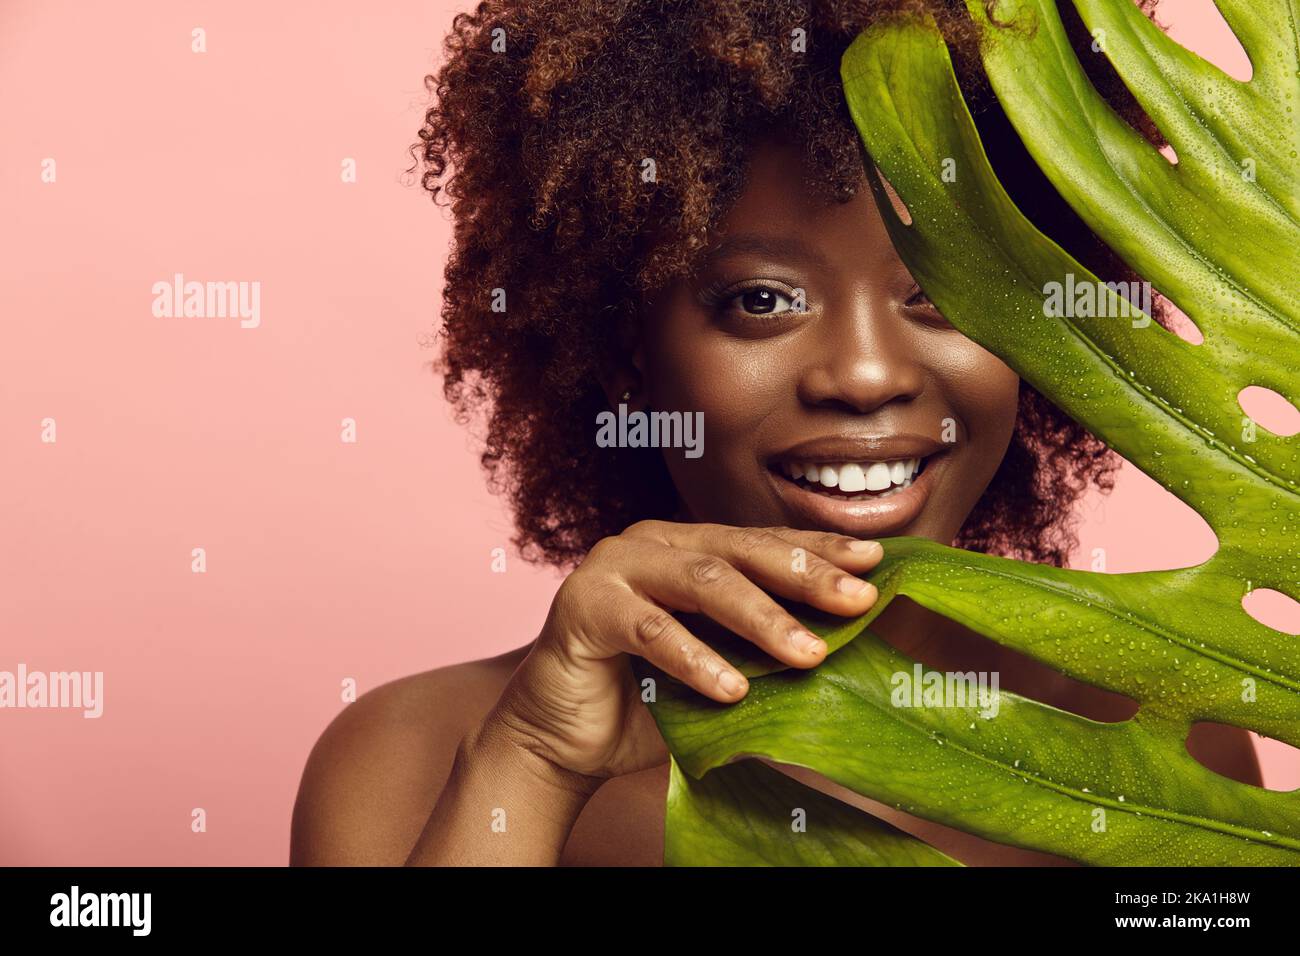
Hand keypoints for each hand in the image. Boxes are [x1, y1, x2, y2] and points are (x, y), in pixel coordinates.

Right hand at [482, 520, 882, 781]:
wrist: (562, 739)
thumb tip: (846, 647)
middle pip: (740, 551)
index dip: (818, 551)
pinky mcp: (583, 605)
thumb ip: (761, 649)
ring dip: (761, 618)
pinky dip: (695, 659)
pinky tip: (732, 688)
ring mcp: (613, 567)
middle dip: (805, 575)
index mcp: (686, 545)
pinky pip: (650, 629)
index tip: (876, 564)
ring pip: (701, 581)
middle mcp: (651, 543)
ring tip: (809, 654)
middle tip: (860, 600)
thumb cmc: (645, 700)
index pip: (761, 543)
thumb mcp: (718, 667)